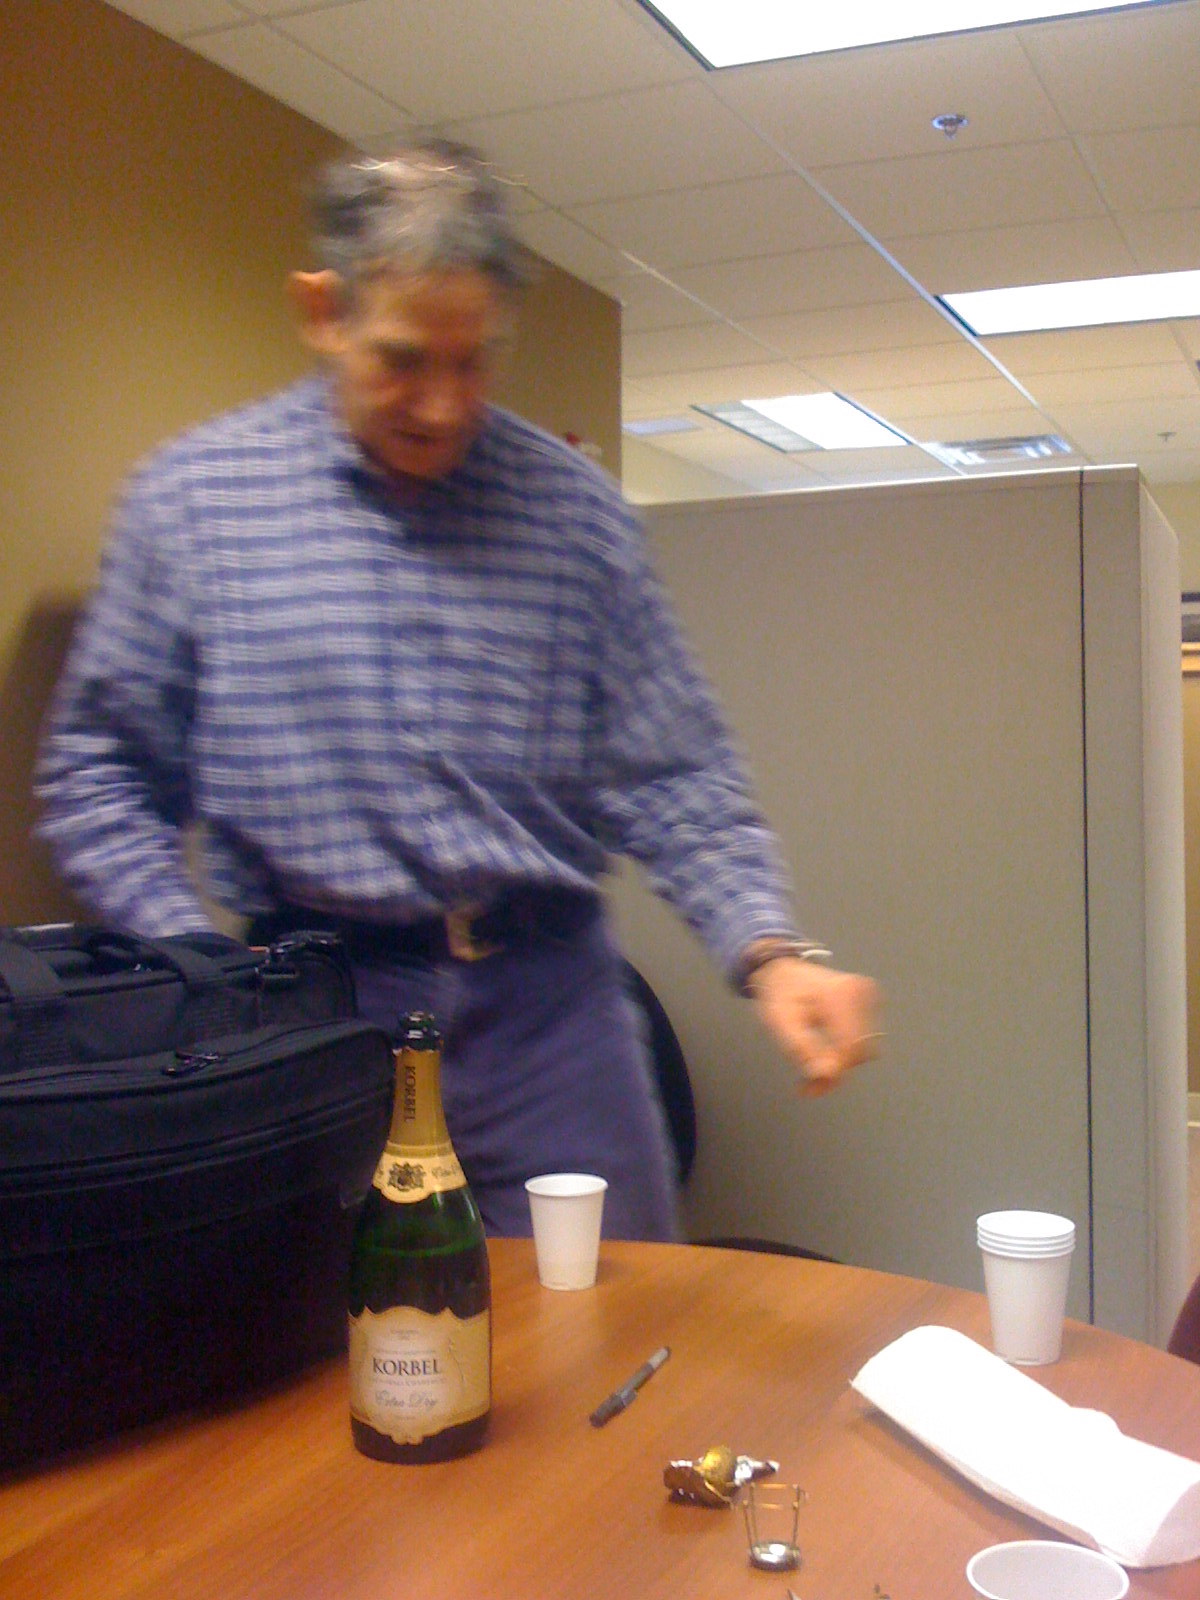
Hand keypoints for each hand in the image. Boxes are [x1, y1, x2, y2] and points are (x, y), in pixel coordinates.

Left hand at [747, 956, 880, 1095]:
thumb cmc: (780, 995)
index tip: (811, 1088)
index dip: (834, 1072)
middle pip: (861, 1050)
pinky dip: (846, 1052)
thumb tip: (827, 1075)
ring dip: (842, 1065)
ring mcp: (870, 996)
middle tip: (809, 1084)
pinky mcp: (871, 1002)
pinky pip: (864, 1040)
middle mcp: (862, 991)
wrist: (784, 972)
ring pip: (865, 1050)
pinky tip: (826, 1052)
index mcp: (840, 993)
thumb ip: (803, 1049)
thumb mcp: (781, 1022)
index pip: (850, 1046)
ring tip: (813, 1067)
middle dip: (836, 1071)